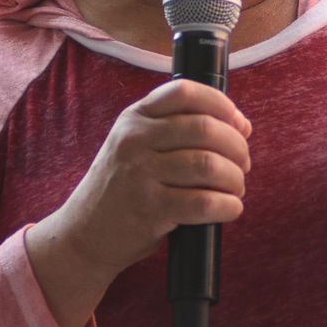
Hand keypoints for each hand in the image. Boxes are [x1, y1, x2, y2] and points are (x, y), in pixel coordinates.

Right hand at [27, 80, 251, 326]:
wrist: (84, 234)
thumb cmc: (122, 188)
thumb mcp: (134, 145)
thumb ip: (176, 130)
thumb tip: (240, 125)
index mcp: (135, 118)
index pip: (185, 92)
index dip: (221, 104)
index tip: (239, 124)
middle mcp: (135, 140)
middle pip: (205, 128)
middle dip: (237, 147)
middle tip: (243, 165)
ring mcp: (140, 174)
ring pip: (209, 165)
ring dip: (235, 179)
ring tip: (236, 188)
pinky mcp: (150, 209)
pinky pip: (204, 202)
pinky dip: (228, 206)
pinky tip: (230, 208)